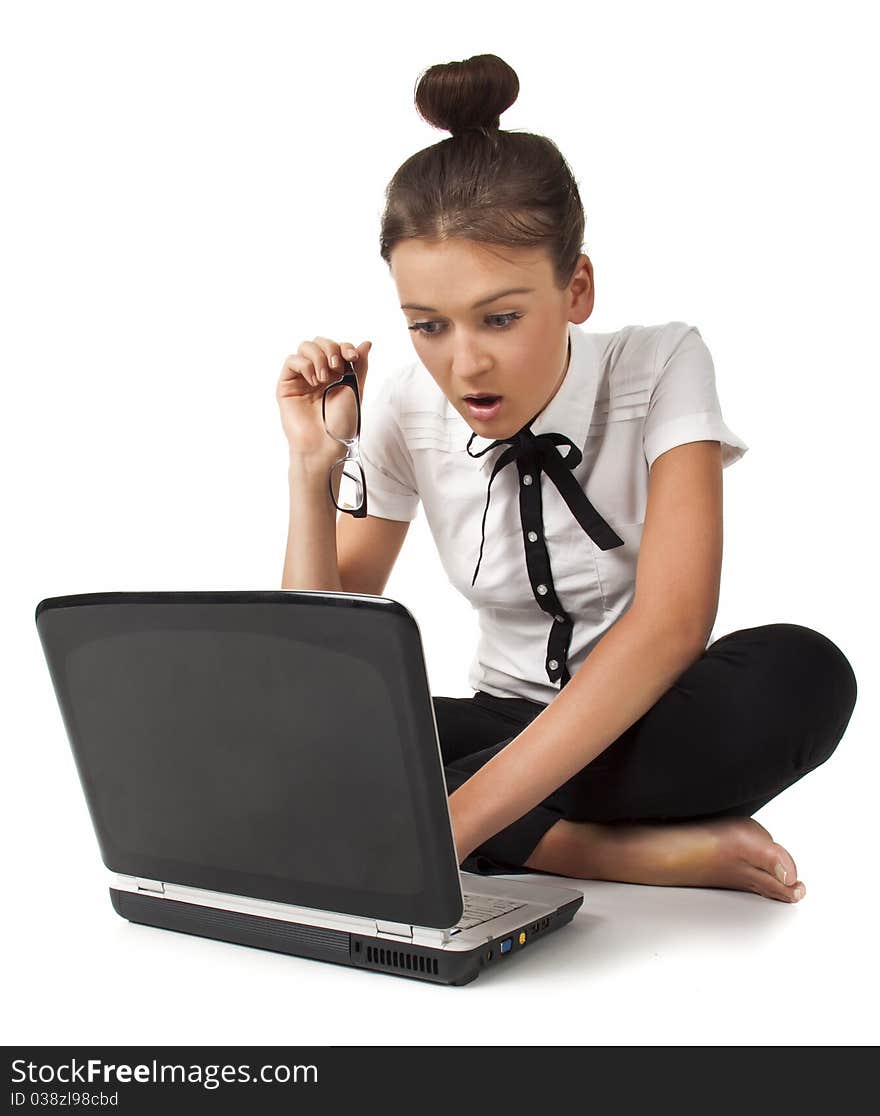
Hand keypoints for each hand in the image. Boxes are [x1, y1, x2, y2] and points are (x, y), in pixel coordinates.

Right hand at [276, 336, 371, 464]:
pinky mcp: (287, 386)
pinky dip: (305, 365)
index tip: (352, 357)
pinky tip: (313, 381)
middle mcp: (318, 374)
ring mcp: (302, 379)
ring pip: (305, 347)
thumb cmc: (342, 424)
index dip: (345, 347)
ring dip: (318, 357)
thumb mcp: (356, 390)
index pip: (336, 347)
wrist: (327, 445)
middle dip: (331, 349)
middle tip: (337, 368)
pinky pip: (292, 361)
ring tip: (324, 379)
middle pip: (319, 342)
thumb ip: (360, 365)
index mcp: (335, 374)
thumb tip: (366, 342)